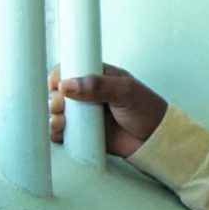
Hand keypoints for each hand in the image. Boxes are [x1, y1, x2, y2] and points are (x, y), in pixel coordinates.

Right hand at [48, 63, 167, 157]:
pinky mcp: (84, 132)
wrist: (155, 139)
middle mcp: (89, 94)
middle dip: (54, 98)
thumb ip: (99, 86)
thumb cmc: (148, 110)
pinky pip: (63, 132)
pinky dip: (56, 132)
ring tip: (61, 121)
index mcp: (100, 77)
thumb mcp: (126, 91)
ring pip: (58, 112)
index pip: (72, 70)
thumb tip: (69, 84)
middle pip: (59, 92)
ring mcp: (86, 114)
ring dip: (53, 116)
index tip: (57, 84)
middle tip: (60, 106)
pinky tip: (60, 132)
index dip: (60, 76)